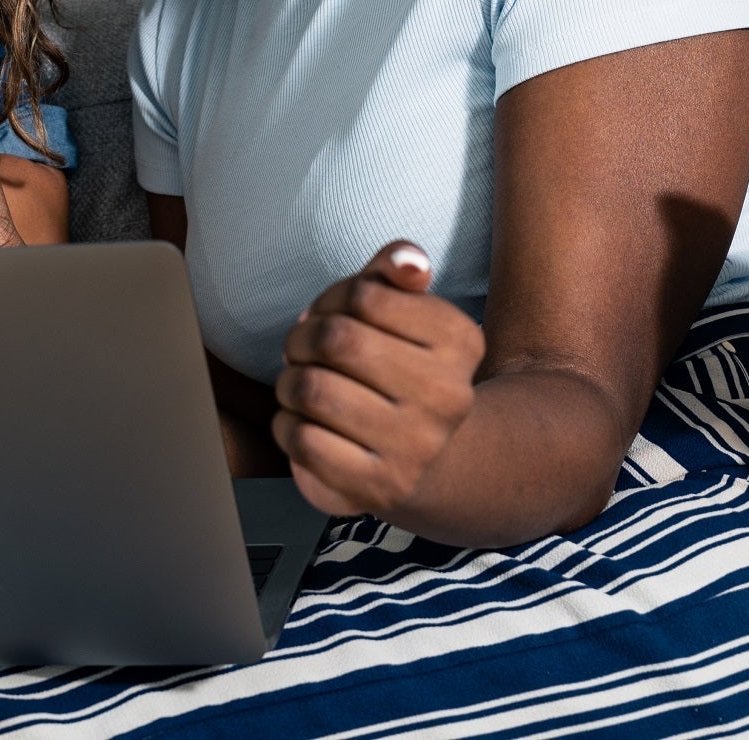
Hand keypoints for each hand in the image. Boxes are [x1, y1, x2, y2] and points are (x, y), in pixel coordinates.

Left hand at [272, 241, 485, 518]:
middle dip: (301, 338)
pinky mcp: (380, 488)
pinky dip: (287, 426)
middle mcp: (450, 395)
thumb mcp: (405, 309)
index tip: (333, 316)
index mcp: (461, 341)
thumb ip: (398, 267)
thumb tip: (408, 262)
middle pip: (334, 338)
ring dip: (289, 383)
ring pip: (311, 389)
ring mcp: (418, 447)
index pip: (364, 293)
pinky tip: (304, 425)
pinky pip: (302, 440)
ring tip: (302, 387)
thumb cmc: (398, 368)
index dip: (331, 299)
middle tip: (304, 351)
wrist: (427, 460)